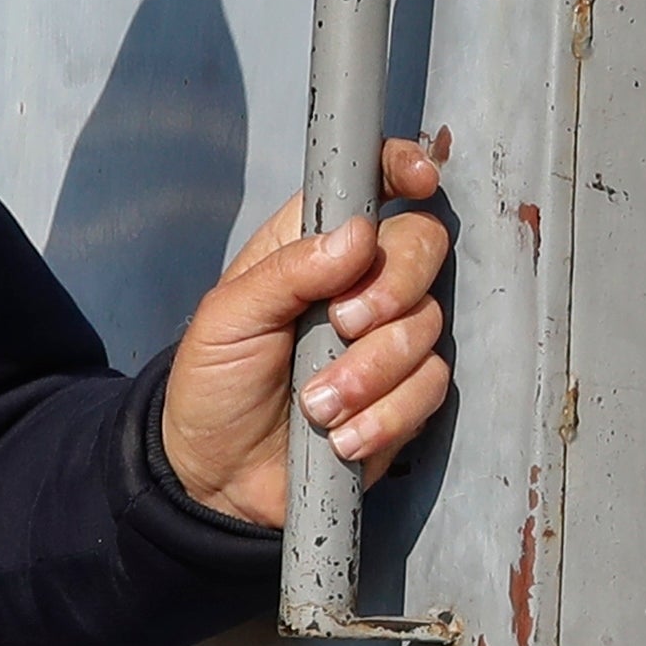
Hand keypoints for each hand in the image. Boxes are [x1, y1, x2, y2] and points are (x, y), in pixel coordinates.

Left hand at [163, 133, 455, 530]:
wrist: (219, 477)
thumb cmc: (214, 384)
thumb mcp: (228, 317)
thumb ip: (289, 271)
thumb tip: (359, 236)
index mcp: (312, 244)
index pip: (370, 184)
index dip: (401, 169)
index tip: (417, 181)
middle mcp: (361, 281)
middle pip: (423, 245)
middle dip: (392, 287)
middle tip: (344, 325)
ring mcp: (388, 338)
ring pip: (427, 325)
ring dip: (372, 372)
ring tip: (318, 405)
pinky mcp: (405, 394)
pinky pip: (430, 388)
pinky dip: (386, 416)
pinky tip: (343, 436)